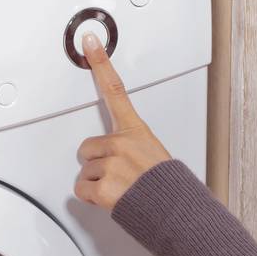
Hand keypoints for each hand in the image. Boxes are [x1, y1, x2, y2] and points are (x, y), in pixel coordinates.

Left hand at [74, 33, 170, 211]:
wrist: (175, 211)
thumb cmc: (166, 186)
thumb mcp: (153, 154)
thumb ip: (129, 147)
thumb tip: (115, 155)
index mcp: (135, 131)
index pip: (116, 90)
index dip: (101, 64)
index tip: (89, 44)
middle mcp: (121, 144)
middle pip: (87, 147)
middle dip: (96, 162)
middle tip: (118, 174)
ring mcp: (111, 165)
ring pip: (84, 170)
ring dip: (96, 182)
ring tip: (120, 188)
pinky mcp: (102, 187)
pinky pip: (81, 189)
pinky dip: (91, 197)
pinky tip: (110, 198)